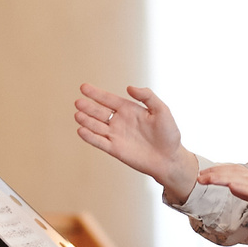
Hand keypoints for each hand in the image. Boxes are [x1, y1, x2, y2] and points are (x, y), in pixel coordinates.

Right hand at [74, 82, 192, 196]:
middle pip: (99, 112)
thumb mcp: (162, 110)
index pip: (108, 99)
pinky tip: (81, 130)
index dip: (96, 93)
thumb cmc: (169, 134)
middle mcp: (120, 121)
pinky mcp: (115, 149)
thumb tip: (129, 87)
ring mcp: (116, 135)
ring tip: (77, 114)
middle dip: (88, 107)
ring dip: (86, 120)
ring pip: (96, 126)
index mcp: (129, 110)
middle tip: (78, 102)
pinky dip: (89, 137)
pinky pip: (99, 142)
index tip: (84, 87)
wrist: (170, 159)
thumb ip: (147, 96)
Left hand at [193, 164, 247, 237]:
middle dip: (215, 175)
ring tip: (207, 179)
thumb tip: (235, 188)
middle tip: (198, 177)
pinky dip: (245, 188)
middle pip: (236, 174)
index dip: (218, 174)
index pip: (236, 175)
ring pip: (244, 180)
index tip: (201, 177)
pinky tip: (232, 187)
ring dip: (224, 178)